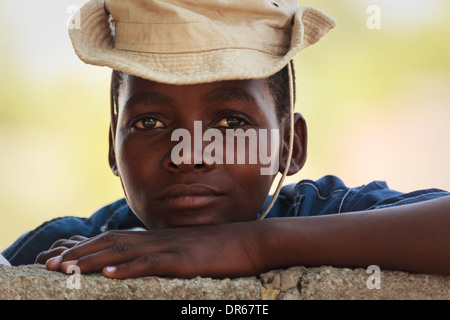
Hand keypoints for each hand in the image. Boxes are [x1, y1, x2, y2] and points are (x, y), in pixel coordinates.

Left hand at [44, 221, 267, 278]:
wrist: (251, 241)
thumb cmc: (222, 248)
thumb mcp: (190, 249)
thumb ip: (169, 253)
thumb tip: (151, 261)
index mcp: (159, 238)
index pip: (115, 239)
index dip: (87, 247)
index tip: (63, 256)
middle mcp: (159, 240)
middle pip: (111, 244)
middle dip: (78, 254)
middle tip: (49, 264)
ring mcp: (170, 248)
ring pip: (124, 253)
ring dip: (92, 261)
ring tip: (66, 270)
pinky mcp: (183, 260)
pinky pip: (151, 264)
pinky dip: (127, 268)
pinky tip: (108, 274)